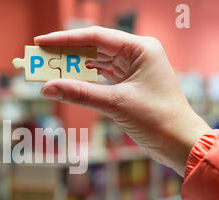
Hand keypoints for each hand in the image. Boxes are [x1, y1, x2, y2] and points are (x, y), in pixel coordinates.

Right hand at [35, 26, 210, 175]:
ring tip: (47, 70)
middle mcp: (137, 54)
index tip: (41, 42)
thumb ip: (80, 93)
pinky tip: (66, 81)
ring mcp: (133, 69)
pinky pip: (100, 78)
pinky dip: (83, 81)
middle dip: (65, 54)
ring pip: (95, 63)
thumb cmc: (157, 120)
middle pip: (93, 49)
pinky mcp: (129, 84)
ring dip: (72, 68)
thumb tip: (47, 88)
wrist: (180, 143)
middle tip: (39, 58)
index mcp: (140, 48)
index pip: (95, 37)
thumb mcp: (115, 104)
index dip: (65, 39)